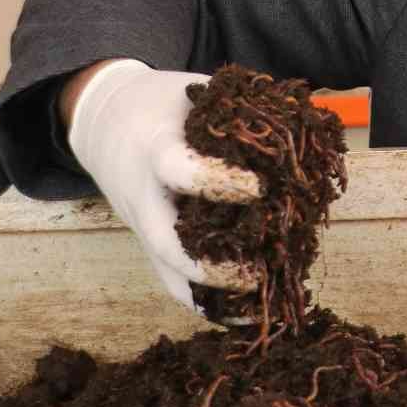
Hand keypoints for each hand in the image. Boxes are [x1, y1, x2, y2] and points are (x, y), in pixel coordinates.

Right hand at [66, 59, 261, 313]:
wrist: (103, 121)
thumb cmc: (163, 104)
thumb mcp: (196, 93)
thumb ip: (241, 111)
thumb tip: (304, 127)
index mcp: (156, 150)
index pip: (181, 171)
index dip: (217, 183)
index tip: (258, 188)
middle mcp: (145, 196)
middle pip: (166, 245)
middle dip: (211, 267)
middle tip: (258, 274)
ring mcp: (144, 225)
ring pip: (167, 275)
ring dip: (212, 298)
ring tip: (259, 308)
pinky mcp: (148, 242)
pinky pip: (171, 281)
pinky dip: (205, 302)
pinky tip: (244, 314)